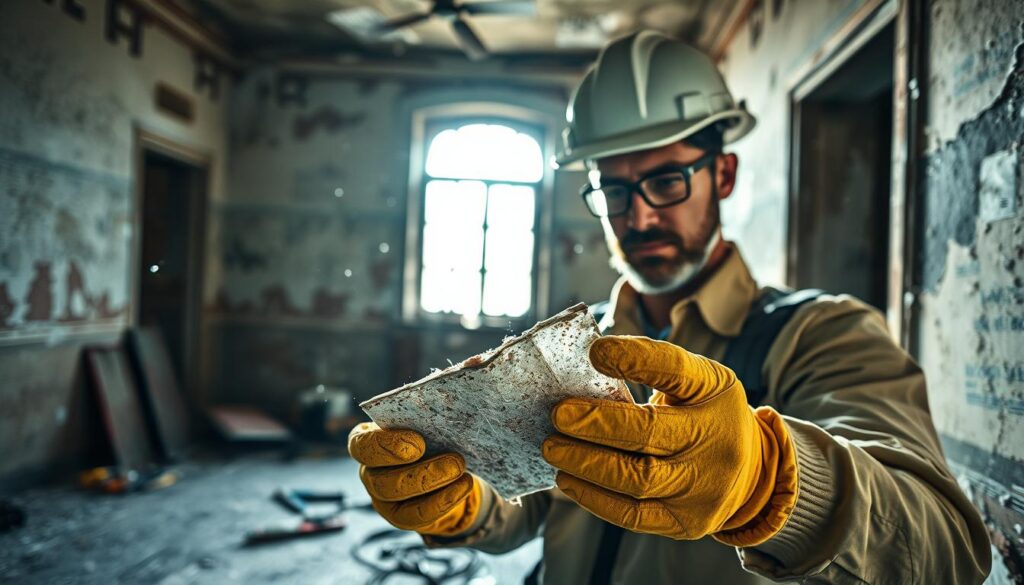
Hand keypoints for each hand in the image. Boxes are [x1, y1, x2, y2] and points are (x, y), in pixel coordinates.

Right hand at [348, 422, 483, 536]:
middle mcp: (368, 471)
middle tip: (455, 460)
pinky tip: (464, 485)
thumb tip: (450, 405)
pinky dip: (443, 501)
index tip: (419, 443)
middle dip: (421, 471)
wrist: (439, 461)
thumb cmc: (426, 432)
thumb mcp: (422, 420)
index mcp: (366, 442)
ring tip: (461, 469)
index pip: (361, 445)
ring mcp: (381, 498)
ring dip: (433, 483)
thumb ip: (424, 414)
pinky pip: (417, 515)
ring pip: (398, 497)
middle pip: (381, 480)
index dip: (386, 445)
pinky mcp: (400, 516)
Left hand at [541, 336, 797, 545]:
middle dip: (596, 423)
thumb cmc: (703, 413)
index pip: (674, 370)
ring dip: (586, 463)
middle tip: (557, 414)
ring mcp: (704, 486)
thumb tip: (586, 358)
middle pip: (650, 431)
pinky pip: (633, 515)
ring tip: (553, 448)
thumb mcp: (693, 379)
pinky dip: (594, 498)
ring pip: (637, 478)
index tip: (595, 352)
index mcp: (714, 390)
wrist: (752, 472)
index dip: (634, 358)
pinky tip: (568, 479)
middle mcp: (716, 438)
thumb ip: (648, 365)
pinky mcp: (686, 522)